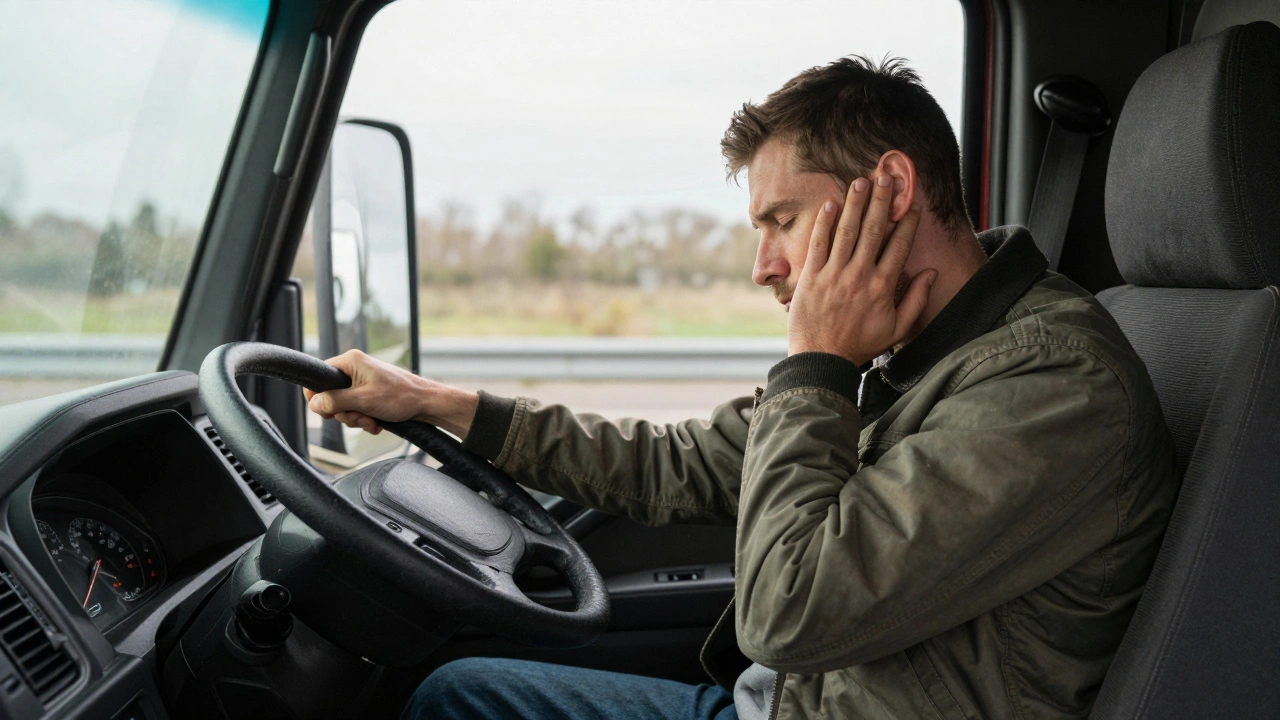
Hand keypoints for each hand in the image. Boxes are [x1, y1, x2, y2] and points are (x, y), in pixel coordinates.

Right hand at [303, 350, 478, 438]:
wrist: (427, 404)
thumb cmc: (400, 396)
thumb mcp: (363, 400)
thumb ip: (335, 401)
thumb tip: (313, 404)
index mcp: (351, 361)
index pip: (320, 375)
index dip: (319, 396)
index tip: (328, 412)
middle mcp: (355, 369)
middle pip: (331, 395)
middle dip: (344, 412)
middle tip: (359, 416)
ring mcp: (363, 382)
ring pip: (344, 406)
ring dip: (356, 418)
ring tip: (372, 419)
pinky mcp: (370, 394)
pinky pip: (357, 409)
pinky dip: (365, 419)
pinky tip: (377, 422)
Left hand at [787, 173, 937, 365]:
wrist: (822, 359)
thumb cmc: (860, 345)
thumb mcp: (897, 329)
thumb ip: (916, 300)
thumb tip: (932, 273)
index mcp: (882, 287)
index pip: (898, 246)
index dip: (906, 223)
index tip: (911, 206)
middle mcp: (859, 275)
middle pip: (873, 230)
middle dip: (881, 201)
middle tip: (886, 177)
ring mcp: (834, 274)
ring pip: (846, 231)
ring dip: (854, 203)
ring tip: (861, 181)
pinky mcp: (811, 276)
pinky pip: (819, 243)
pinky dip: (825, 222)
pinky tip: (831, 204)